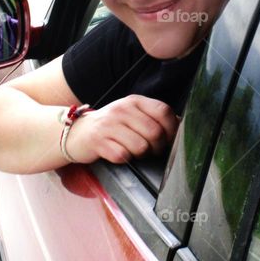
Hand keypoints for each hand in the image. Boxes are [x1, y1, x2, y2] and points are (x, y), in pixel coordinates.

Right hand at [64, 95, 178, 163]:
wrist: (78, 132)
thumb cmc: (112, 126)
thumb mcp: (132, 115)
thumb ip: (154, 117)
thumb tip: (180, 125)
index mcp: (134, 101)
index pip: (164, 111)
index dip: (172, 129)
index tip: (169, 139)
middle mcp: (122, 109)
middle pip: (155, 133)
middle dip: (157, 147)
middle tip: (151, 151)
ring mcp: (109, 125)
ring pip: (141, 147)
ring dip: (141, 155)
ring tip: (134, 152)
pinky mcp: (98, 141)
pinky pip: (123, 156)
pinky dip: (125, 159)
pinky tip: (120, 154)